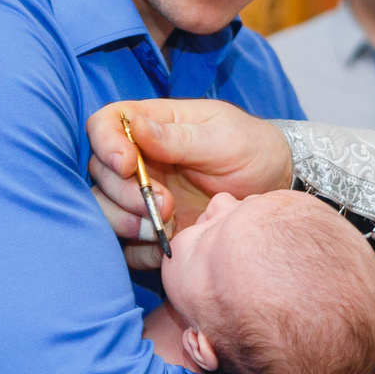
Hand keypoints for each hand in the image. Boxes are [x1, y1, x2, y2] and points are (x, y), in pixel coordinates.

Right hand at [86, 99, 293, 267]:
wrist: (274, 190)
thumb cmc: (252, 150)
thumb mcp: (223, 138)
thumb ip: (179, 137)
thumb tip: (136, 127)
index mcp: (153, 125)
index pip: (105, 124)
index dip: (106, 143)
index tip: (127, 165)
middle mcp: (140, 159)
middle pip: (99, 171)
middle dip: (124, 192)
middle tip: (165, 204)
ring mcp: (142, 196)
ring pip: (104, 209)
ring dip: (125, 222)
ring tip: (165, 226)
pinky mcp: (151, 229)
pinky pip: (126, 245)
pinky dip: (140, 250)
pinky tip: (167, 248)